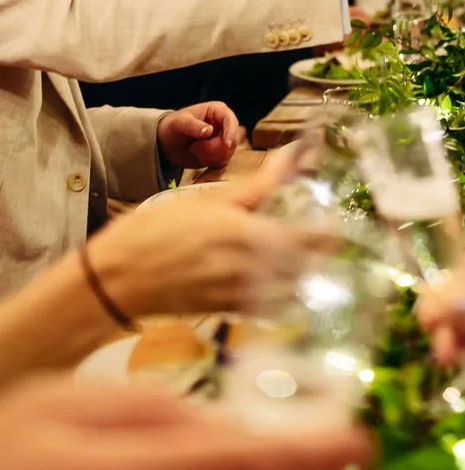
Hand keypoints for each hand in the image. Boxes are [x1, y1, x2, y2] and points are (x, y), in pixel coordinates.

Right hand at [86, 183, 324, 317]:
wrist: (116, 282)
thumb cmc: (158, 232)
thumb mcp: (210, 200)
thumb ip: (259, 184)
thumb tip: (296, 156)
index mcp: (253, 238)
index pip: (314, 241)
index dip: (333, 232)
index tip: (341, 220)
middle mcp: (255, 273)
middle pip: (311, 269)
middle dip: (324, 255)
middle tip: (326, 236)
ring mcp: (244, 298)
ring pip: (295, 290)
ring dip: (306, 275)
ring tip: (304, 256)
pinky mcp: (230, 313)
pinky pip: (273, 308)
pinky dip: (284, 295)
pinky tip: (276, 279)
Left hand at [156, 102, 239, 169]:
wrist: (167, 143)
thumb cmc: (172, 127)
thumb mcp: (179, 124)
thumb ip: (193, 126)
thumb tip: (209, 130)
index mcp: (218, 111)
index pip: (231, 120)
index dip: (231, 133)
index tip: (227, 145)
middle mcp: (225, 124)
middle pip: (232, 140)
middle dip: (214, 148)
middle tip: (194, 147)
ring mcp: (224, 139)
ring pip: (228, 152)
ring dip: (210, 155)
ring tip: (194, 149)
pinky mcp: (221, 152)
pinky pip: (223, 161)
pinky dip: (210, 162)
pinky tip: (198, 155)